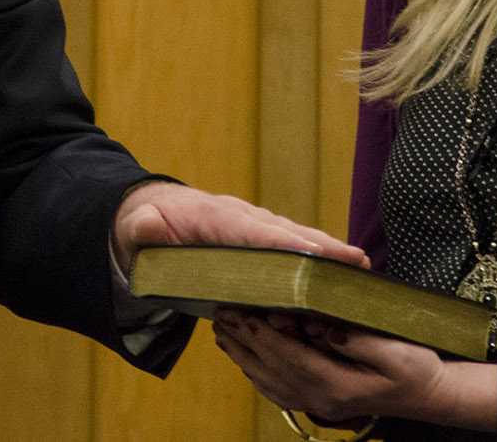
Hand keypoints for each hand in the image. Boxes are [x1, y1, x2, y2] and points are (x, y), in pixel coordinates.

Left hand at [111, 182, 366, 272]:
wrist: (150, 216)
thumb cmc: (145, 226)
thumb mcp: (136, 228)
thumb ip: (143, 229)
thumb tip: (148, 225)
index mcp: (216, 218)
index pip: (252, 231)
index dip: (282, 242)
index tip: (312, 253)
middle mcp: (242, 219)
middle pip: (286, 233)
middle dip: (321, 247)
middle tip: (356, 262)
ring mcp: (253, 228)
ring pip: (295, 240)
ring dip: (326, 255)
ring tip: (359, 270)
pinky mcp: (259, 241)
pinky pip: (290, 251)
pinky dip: (315, 262)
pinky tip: (337, 280)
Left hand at [213, 312, 495, 431]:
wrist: (430, 396)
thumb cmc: (417, 368)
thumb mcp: (397, 350)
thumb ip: (358, 339)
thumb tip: (325, 327)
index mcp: (338, 385)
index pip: (289, 356)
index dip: (262, 334)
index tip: (241, 312)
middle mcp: (322, 400)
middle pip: (272, 369)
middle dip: (243, 341)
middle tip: (220, 314)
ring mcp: (319, 405)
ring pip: (270, 382)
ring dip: (243, 356)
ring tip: (222, 331)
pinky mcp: (320, 402)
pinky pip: (279, 391)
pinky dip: (257, 373)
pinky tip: (245, 358)